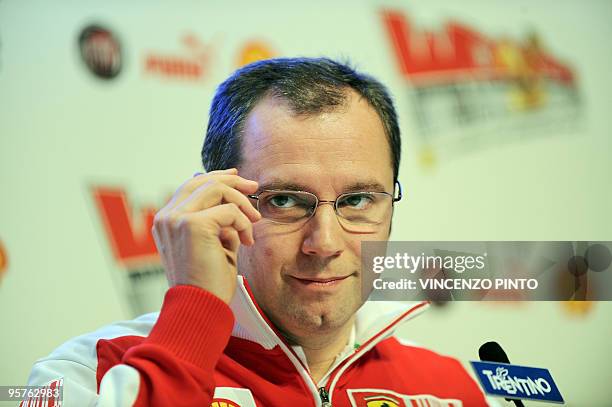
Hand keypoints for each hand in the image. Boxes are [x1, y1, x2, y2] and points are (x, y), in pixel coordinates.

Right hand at [152, 168, 260, 303]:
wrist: (200, 309)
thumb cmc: (208, 283)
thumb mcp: (212, 244)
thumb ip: (216, 220)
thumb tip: (230, 195)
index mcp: (165, 222)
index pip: (190, 187)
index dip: (216, 178)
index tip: (238, 178)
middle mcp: (166, 217)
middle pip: (202, 182)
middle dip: (233, 182)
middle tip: (254, 188)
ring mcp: (176, 219)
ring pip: (216, 189)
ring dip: (242, 203)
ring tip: (253, 222)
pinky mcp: (193, 225)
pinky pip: (230, 211)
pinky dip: (244, 223)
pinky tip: (246, 241)